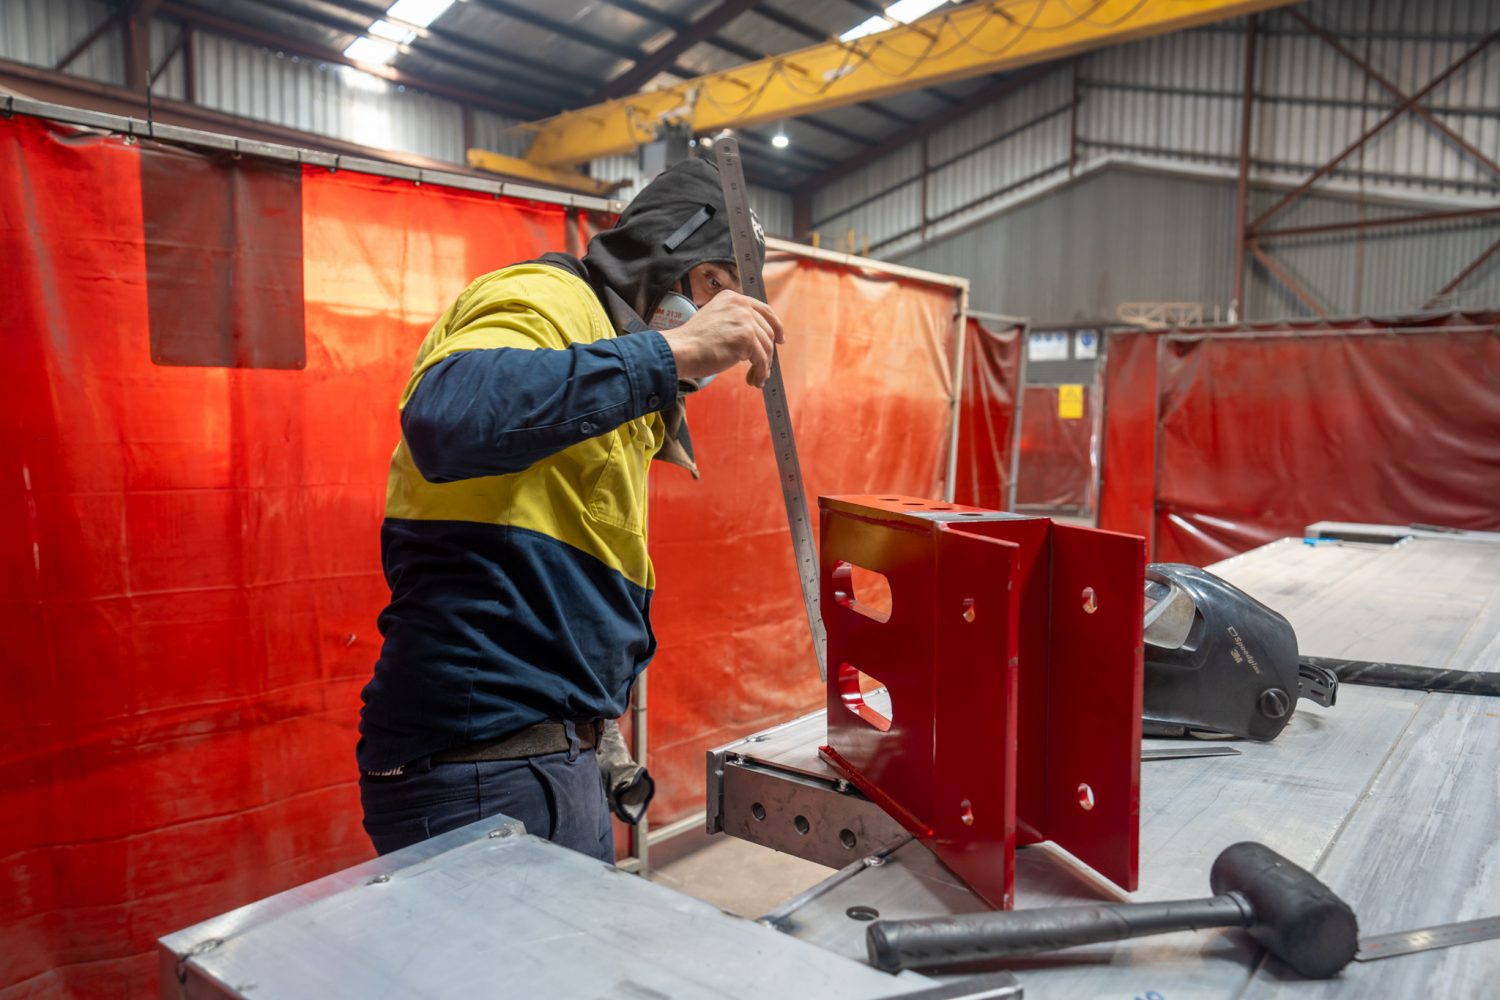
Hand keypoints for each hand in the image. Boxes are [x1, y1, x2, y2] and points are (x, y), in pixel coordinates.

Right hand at [660, 291, 784, 387]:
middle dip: (767, 352)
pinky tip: (754, 380)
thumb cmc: (693, 342)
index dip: (775, 326)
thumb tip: (757, 339)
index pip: (764, 310)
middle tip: (763, 368)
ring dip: (763, 366)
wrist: (681, 350)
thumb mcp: (715, 320)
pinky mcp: (747, 338)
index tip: (780, 339)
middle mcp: (741, 305)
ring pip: (766, 347)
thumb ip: (735, 322)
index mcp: (733, 298)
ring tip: (756, 378)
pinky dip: (761, 372)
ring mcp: (745, 320)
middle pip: (767, 331)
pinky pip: (761, 360)